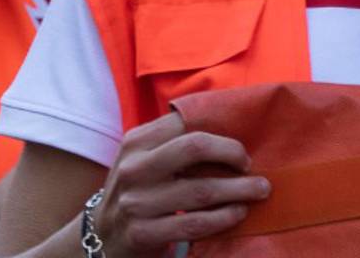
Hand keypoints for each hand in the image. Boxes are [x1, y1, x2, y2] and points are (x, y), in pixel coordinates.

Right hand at [93, 112, 269, 256]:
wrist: (100, 237)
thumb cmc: (139, 190)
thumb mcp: (146, 158)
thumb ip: (176, 142)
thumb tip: (233, 124)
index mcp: (137, 141)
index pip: (186, 123)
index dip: (221, 132)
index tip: (240, 148)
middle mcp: (134, 168)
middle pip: (195, 147)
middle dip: (232, 153)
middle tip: (251, 167)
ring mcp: (136, 202)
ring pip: (201, 190)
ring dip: (239, 190)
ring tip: (259, 190)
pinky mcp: (142, 233)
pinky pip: (194, 224)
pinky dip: (223, 218)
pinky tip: (238, 213)